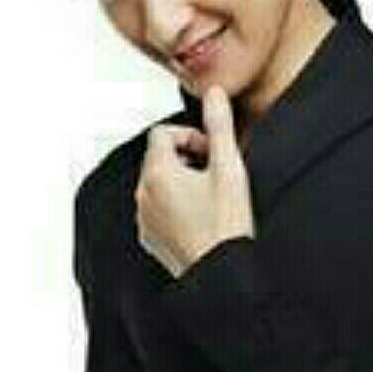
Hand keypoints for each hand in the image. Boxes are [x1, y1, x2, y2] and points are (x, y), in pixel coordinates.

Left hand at [134, 84, 255, 277]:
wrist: (222, 277)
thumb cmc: (225, 226)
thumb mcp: (229, 168)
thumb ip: (219, 125)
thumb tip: (214, 94)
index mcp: (158, 173)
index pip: (163, 133)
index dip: (190, 135)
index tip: (211, 151)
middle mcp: (143, 195)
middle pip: (158, 157)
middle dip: (186, 156)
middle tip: (214, 171)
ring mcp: (144, 219)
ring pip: (157, 182)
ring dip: (181, 180)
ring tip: (210, 195)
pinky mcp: (150, 238)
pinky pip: (157, 208)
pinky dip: (175, 204)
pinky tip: (201, 216)